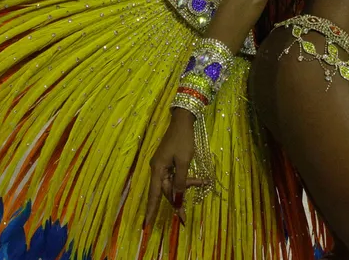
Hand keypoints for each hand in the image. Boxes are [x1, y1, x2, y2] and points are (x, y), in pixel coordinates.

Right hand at [144, 109, 205, 227]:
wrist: (183, 121)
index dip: (150, 211)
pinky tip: (200, 179)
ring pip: (173, 184)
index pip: (153, 195)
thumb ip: (181, 182)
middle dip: (177, 200)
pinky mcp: (169, 163)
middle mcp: (157, 170)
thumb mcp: (184, 162)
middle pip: (166, 191)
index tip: (146, 227)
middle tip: (186, 217)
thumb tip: (177, 199)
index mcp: (158, 170)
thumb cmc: (183, 140)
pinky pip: (176, 176)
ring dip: (186, 186)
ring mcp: (163, 166)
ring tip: (202, 182)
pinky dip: (186, 179)